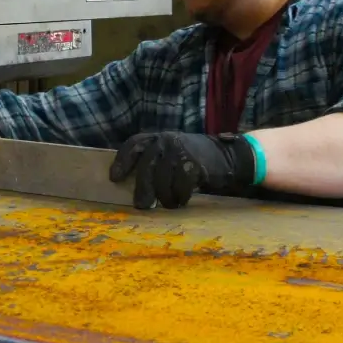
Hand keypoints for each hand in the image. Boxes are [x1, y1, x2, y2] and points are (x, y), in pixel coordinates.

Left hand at [109, 131, 256, 208]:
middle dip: (143, 188)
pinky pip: (180, 186)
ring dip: (164, 196)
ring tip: (169, 203)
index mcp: (158, 138)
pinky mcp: (194, 163)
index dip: (123, 160)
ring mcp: (181, 151)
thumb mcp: (171, 154)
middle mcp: (167, 141)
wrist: (227, 157)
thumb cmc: (194, 159)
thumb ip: (155, 162)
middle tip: (142, 205)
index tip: (115, 177)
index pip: (134, 144)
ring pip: (162, 180)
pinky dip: (180, 196)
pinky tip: (182, 200)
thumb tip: (134, 185)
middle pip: (146, 166)